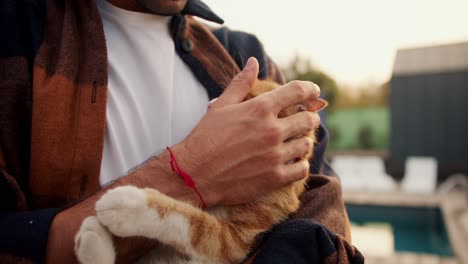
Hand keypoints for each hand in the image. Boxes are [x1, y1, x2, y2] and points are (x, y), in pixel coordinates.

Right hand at [172, 57, 320, 205]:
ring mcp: (275, 155)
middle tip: (305, 120)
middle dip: (309, 117)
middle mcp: (272, 130)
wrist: (194, 174)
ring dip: (303, 141)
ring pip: (306, 144)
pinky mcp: (275, 177)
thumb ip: (241, 83)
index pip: (298, 91)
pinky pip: (302, 169)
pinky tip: (292, 162)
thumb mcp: (222, 105)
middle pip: (308, 119)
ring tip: (296, 142)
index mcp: (260, 108)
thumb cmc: (206, 137)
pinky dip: (300, 164)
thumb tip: (254, 62)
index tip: (314, 91)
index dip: (310, 89)